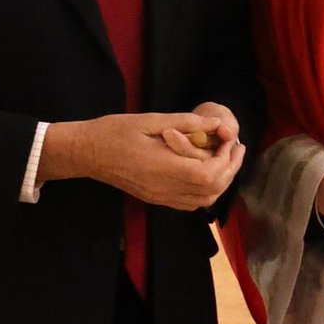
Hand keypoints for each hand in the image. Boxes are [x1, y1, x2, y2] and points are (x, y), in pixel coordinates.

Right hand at [39, 111, 245, 210]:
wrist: (87, 153)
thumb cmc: (115, 131)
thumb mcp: (150, 120)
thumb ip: (186, 123)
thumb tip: (217, 124)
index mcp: (163, 167)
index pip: (207, 174)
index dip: (226, 159)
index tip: (229, 140)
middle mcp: (164, 188)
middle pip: (210, 191)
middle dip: (230, 170)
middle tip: (236, 148)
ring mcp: (160, 197)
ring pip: (203, 201)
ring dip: (221, 181)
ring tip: (226, 158)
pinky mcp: (157, 199)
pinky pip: (190, 203)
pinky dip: (206, 190)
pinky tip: (208, 171)